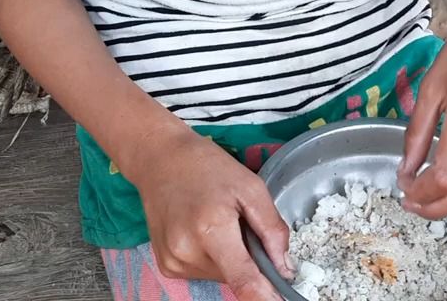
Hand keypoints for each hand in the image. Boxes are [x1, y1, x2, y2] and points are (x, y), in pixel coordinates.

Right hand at [128, 130, 291, 300]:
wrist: (161, 160)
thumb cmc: (207, 167)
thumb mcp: (251, 187)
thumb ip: (272, 230)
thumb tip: (285, 268)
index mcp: (211, 229)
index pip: (243, 281)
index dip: (266, 297)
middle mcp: (187, 252)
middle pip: (236, 276)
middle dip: (248, 258)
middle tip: (240, 224)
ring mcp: (173, 262)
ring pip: (221, 275)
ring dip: (229, 257)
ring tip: (217, 221)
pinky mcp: (166, 266)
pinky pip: (204, 272)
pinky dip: (212, 257)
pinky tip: (203, 229)